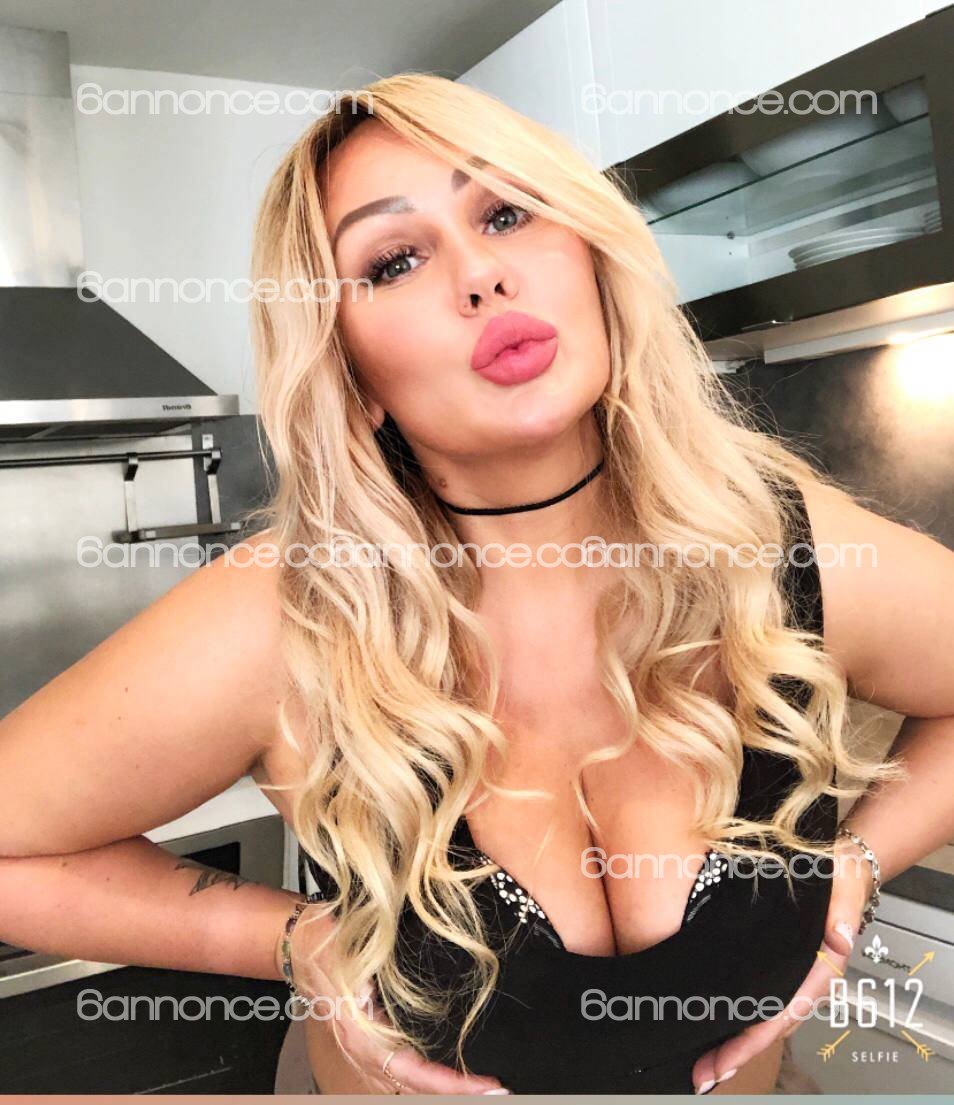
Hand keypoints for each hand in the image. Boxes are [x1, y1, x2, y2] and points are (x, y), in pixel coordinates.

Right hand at [289, 902, 510, 1094]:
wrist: (300, 945)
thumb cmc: (326, 943)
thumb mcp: (348, 951)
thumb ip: (366, 969)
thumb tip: (376, 989)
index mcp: (361, 1035)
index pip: (411, 1072)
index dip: (447, 1085)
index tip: (483, 1087)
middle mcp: (364, 1053)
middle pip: (414, 1089)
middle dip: (456, 1093)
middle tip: (498, 1092)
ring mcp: (366, 1053)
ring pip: (408, 1087)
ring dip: (443, 1091)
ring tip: (482, 1090)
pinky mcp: (371, 1046)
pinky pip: (402, 1076)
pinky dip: (428, 1083)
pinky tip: (451, 1081)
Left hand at [690, 838, 871, 1093]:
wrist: (840, 860)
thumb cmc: (840, 872)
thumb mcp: (845, 881)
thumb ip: (843, 907)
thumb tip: (840, 936)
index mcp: (820, 967)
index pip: (785, 1010)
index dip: (755, 1038)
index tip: (728, 1059)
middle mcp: (803, 978)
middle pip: (767, 1024)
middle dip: (735, 1051)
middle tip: (702, 1073)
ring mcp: (788, 973)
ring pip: (759, 1016)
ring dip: (732, 1041)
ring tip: (701, 1063)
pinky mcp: (773, 963)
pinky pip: (753, 995)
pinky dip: (733, 1015)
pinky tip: (709, 1023)